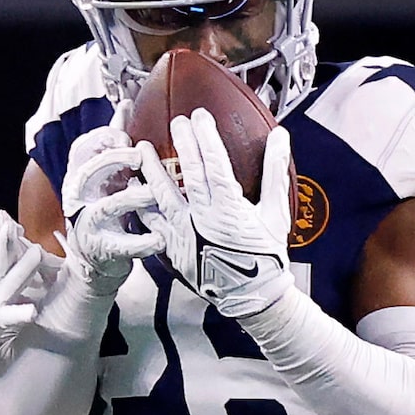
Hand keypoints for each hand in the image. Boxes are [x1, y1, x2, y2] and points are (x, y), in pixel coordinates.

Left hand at [0, 214, 48, 368]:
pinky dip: (22, 313)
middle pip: (10, 255)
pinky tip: (31, 311)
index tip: (2, 218)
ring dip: (28, 268)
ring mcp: (0, 296)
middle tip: (19, 230)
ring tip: (37, 255)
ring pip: (18, 278)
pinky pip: (13, 314)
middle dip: (14, 243)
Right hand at [61, 123, 164, 296]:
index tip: (124, 135)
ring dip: (131, 197)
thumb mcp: (107, 172)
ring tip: (153, 194)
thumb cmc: (105, 205)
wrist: (96, 256)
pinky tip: (159, 239)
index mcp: (80, 174)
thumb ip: (115, 140)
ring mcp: (89, 223)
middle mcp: (80, 197)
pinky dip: (141, 242)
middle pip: (90, 171)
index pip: (83, 148)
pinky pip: (122, 245)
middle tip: (139, 157)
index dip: (102, 138)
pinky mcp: (103, 249)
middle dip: (114, 160)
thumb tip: (125, 103)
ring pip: (107, 206)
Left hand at [139, 110, 293, 318]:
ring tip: (142, 149)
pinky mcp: (173, 250)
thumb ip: (274, 172)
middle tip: (176, 121)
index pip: (215, 165)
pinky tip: (134, 190)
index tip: (200, 117)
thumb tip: (280, 136)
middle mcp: (204, 220)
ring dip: (152, 171)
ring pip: (163, 197)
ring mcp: (185, 235)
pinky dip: (143, 206)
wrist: (251, 297)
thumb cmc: (265, 256)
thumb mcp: (276, 213)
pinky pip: (152, 225)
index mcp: (230, 209)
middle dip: (182, 144)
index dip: (206, 139)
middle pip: (189, 174)